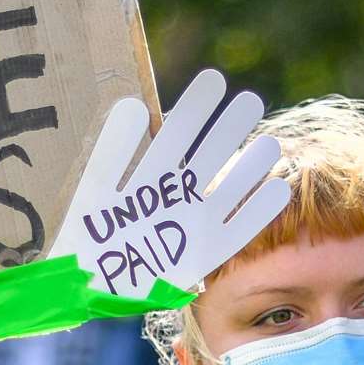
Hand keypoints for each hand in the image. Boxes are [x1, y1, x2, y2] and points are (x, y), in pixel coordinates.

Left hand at [51, 70, 290, 297]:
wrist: (90, 285)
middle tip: (249, 100)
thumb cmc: (87, 238)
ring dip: (249, 166)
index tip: (214, 79)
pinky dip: (257, 212)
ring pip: (228, 187)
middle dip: (228, 127)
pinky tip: (276, 188)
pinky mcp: (206, 252)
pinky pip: (237, 230)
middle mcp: (176, 194)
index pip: (175, 133)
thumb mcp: (94, 190)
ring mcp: (193, 221)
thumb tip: (133, 105)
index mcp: (149, 173)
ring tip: (270, 143)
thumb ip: (113, 152)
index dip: (195, 108)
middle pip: (208, 154)